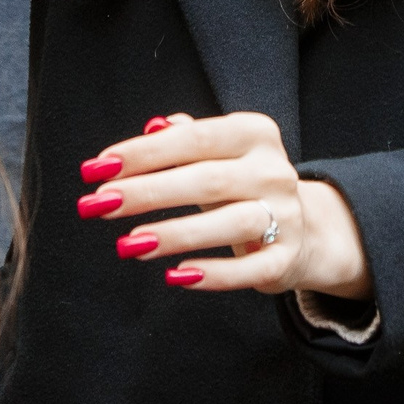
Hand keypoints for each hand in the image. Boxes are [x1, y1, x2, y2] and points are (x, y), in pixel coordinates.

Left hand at [77, 111, 371, 298]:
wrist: (304, 229)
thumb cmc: (240, 184)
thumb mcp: (217, 153)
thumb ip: (183, 138)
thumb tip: (152, 127)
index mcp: (255, 134)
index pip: (194, 138)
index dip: (145, 152)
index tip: (99, 167)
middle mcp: (274, 171)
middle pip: (206, 180)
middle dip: (147, 192)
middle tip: (99, 204)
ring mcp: (286, 216)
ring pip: (228, 224)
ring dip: (175, 234)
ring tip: (128, 245)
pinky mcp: (285, 259)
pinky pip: (249, 269)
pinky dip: (213, 275)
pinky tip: (175, 276)